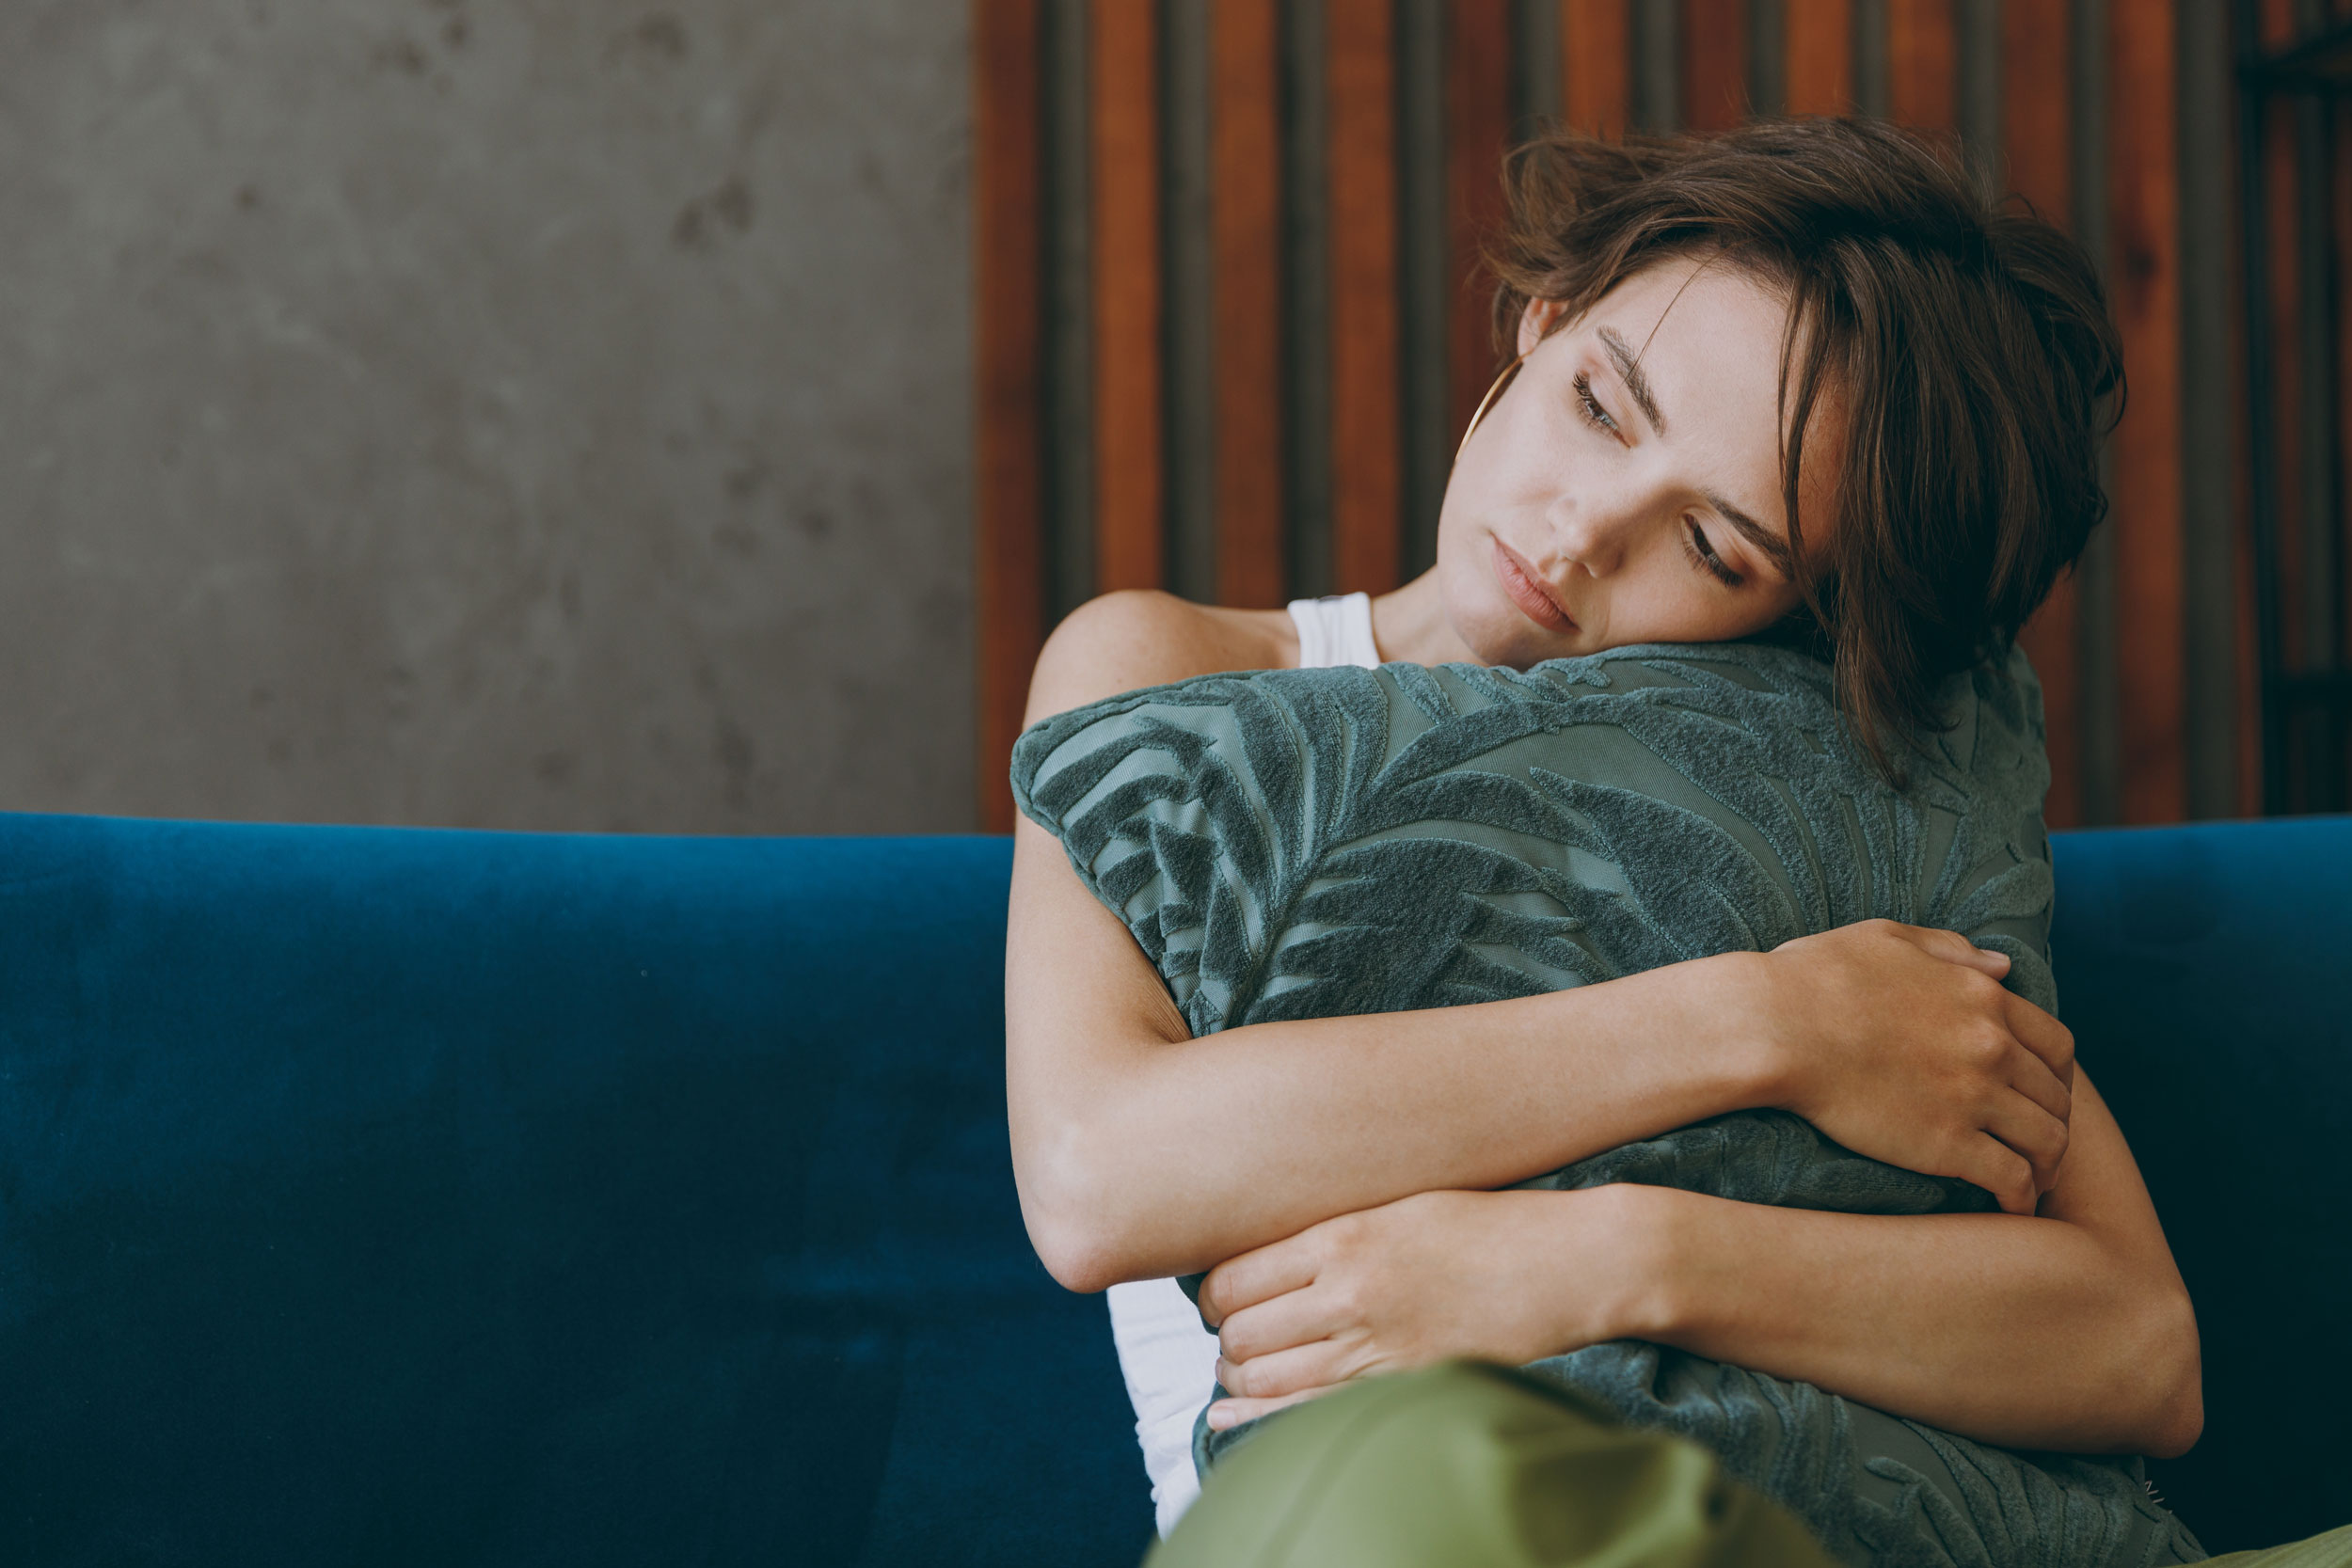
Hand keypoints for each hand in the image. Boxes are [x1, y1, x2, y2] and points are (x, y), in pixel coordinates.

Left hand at [1195, 1187, 1646, 1429]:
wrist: (1570, 1264)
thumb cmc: (1489, 1226)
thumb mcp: (1400, 1204)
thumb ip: (1334, 1231)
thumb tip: (1269, 1257)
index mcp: (1343, 1235)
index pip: (1234, 1277)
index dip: (1212, 1296)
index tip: (1219, 1300)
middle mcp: (1349, 1292)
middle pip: (1240, 1332)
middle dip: (1225, 1341)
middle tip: (1234, 1339)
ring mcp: (1375, 1346)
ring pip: (1263, 1377)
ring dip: (1240, 1378)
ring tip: (1246, 1371)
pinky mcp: (1403, 1386)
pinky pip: (1306, 1414)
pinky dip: (1255, 1419)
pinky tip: (1230, 1417)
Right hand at [1749, 921, 2074, 1214]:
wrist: (1773, 1027)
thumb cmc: (1815, 979)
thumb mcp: (1887, 940)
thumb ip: (1951, 951)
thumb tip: (2001, 966)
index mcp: (1982, 997)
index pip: (2055, 1044)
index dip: (2057, 1075)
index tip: (2043, 1094)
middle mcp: (1992, 1046)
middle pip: (2057, 1096)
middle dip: (2056, 1123)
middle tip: (2039, 1145)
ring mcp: (1974, 1097)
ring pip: (2048, 1140)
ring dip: (2047, 1166)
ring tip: (2032, 1183)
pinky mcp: (1946, 1144)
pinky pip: (2010, 1178)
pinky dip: (2020, 1197)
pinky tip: (2009, 1208)